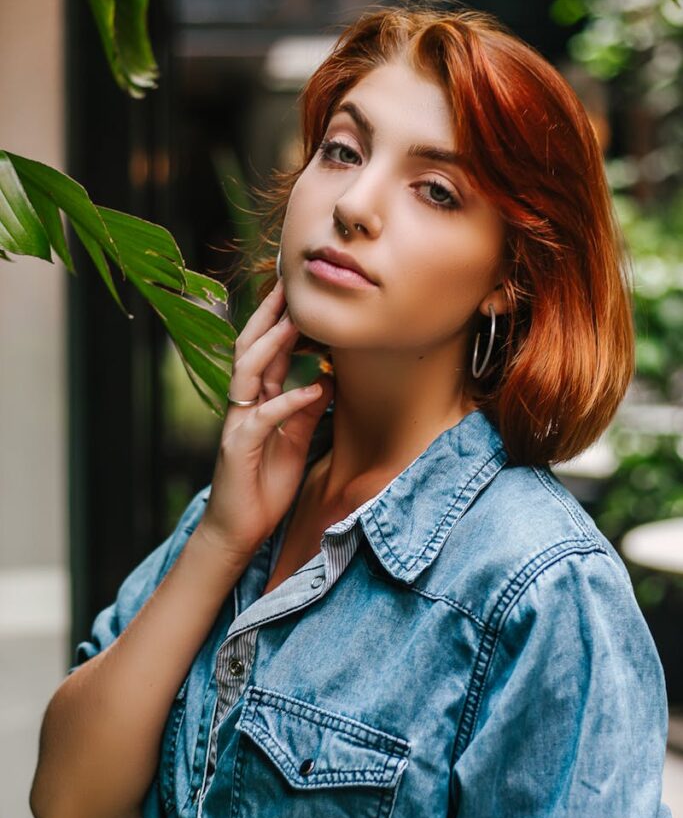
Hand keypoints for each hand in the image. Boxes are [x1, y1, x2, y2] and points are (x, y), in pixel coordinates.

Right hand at [196, 279, 333, 561]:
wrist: (237, 531)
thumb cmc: (262, 489)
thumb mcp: (293, 444)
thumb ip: (304, 413)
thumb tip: (326, 380)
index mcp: (256, 403)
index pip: (266, 353)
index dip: (280, 323)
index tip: (300, 295)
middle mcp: (243, 406)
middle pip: (251, 350)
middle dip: (269, 317)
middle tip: (290, 286)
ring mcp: (237, 424)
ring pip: (249, 372)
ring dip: (273, 345)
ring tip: (297, 322)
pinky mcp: (238, 447)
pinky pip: (264, 417)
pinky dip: (289, 401)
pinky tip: (313, 389)